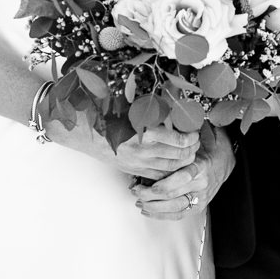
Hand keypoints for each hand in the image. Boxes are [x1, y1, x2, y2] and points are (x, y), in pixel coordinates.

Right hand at [48, 118, 197, 180]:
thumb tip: (178, 103)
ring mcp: (137, 163)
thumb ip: (155, 107)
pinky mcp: (132, 170)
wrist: (83, 130)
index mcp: (144, 132)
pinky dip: (170, 171)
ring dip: (183, 162)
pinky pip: (157, 175)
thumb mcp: (133, 105)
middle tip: (196, 142)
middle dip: (192, 150)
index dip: (191, 137)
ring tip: (189, 152)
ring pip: (170, 169)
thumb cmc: (107, 113)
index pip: (178, 140)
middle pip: (178, 157)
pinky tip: (174, 163)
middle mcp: (143, 151)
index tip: (195, 131)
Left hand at [134, 125, 234, 220]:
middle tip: (135, 190)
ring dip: (153, 206)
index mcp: (200, 166)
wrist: (227, 163)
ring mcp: (200, 198)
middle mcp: (200, 184)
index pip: (179, 178)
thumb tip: (169, 119)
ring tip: (138, 200)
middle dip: (150, 194)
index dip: (161, 183)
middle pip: (172, 195)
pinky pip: (178, 215)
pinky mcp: (198, 206)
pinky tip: (148, 211)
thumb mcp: (203, 136)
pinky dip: (161, 215)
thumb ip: (187, 132)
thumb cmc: (211, 148)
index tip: (145, 182)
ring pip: (173, 208)